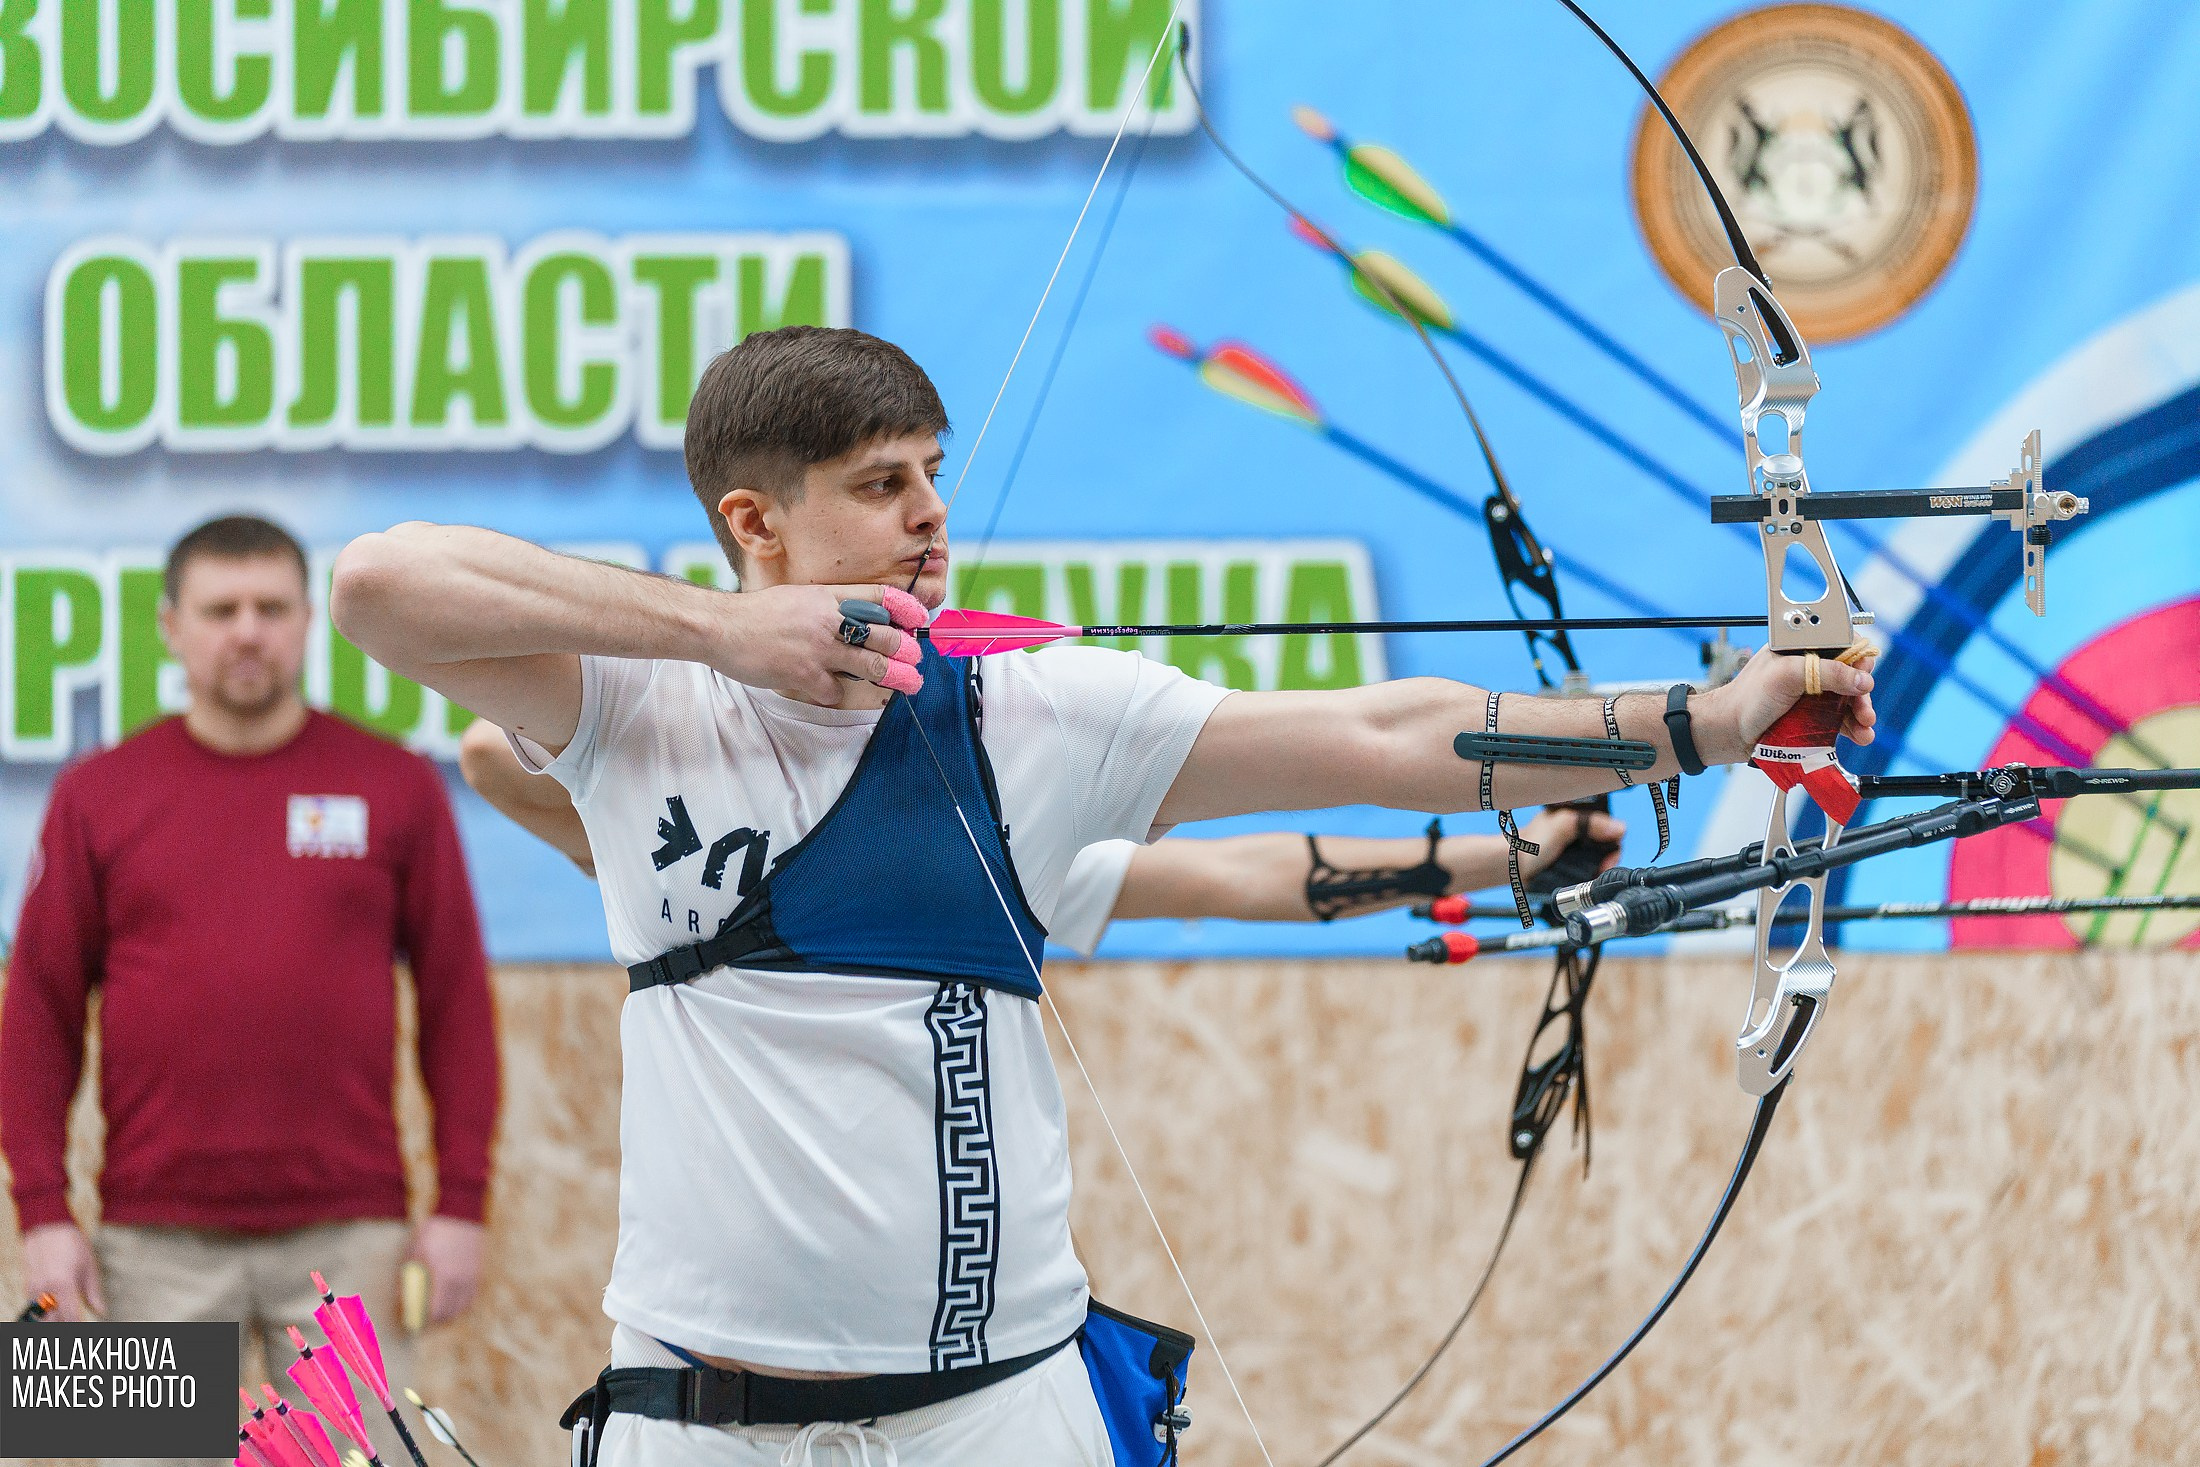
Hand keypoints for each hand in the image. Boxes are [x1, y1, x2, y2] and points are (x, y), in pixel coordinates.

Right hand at [22, 1222, 104, 1320]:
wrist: (47, 1226)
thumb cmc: (73, 1244)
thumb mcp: (89, 1266)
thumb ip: (93, 1292)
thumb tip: (101, 1311)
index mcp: (63, 1285)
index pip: (70, 1318)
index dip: (77, 1327)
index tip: (85, 1329)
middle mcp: (45, 1290)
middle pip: (52, 1322)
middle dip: (63, 1326)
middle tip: (75, 1324)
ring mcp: (32, 1289)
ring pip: (39, 1317)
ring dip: (51, 1321)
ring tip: (63, 1319)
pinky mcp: (25, 1286)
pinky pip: (32, 1307)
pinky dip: (41, 1313)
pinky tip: (51, 1312)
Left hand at [406, 1216, 486, 1326]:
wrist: (462, 1211)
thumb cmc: (435, 1230)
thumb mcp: (415, 1250)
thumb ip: (408, 1276)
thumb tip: (401, 1298)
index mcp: (443, 1276)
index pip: (434, 1312)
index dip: (422, 1322)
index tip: (411, 1324)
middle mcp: (460, 1280)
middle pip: (448, 1314)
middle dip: (433, 1322)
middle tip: (420, 1322)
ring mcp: (472, 1277)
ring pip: (462, 1308)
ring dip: (448, 1315)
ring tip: (434, 1316)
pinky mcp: (478, 1272)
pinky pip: (471, 1298)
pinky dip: (460, 1306)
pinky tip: (451, 1304)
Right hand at [710, 585, 926, 704]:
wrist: (721, 627)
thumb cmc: (758, 614)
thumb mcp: (799, 598)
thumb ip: (828, 606)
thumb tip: (858, 621)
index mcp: (828, 596)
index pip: (879, 597)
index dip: (905, 608)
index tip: (919, 619)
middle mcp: (830, 620)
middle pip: (885, 635)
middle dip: (908, 650)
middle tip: (916, 659)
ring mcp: (820, 648)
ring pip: (873, 665)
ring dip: (896, 677)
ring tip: (911, 683)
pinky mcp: (806, 675)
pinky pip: (836, 690)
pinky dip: (836, 693)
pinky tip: (830, 689)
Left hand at [1516, 807, 1626, 879]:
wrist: (1513, 867)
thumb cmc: (1530, 843)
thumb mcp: (1562, 826)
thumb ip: (1590, 823)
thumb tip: (1619, 828)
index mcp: (1576, 815)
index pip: (1608, 825)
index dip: (1613, 841)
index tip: (1610, 855)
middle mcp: (1577, 831)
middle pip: (1606, 844)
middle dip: (1608, 857)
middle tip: (1602, 868)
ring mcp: (1574, 849)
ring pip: (1599, 858)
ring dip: (1600, 867)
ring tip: (1595, 874)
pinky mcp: (1571, 865)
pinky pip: (1589, 870)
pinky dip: (1591, 874)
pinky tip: (1588, 878)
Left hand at [1695, 645, 1876, 764]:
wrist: (1728, 733)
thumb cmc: (1747, 699)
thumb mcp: (1787, 676)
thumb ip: (1825, 672)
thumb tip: (1861, 679)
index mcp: (1800, 650)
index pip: (1840, 646)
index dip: (1857, 659)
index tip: (1864, 674)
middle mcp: (1807, 670)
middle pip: (1848, 676)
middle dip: (1861, 693)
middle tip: (1865, 709)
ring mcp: (1810, 695)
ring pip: (1847, 700)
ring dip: (1861, 713)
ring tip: (1865, 728)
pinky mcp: (1810, 718)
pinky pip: (1839, 720)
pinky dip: (1853, 728)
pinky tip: (1861, 736)